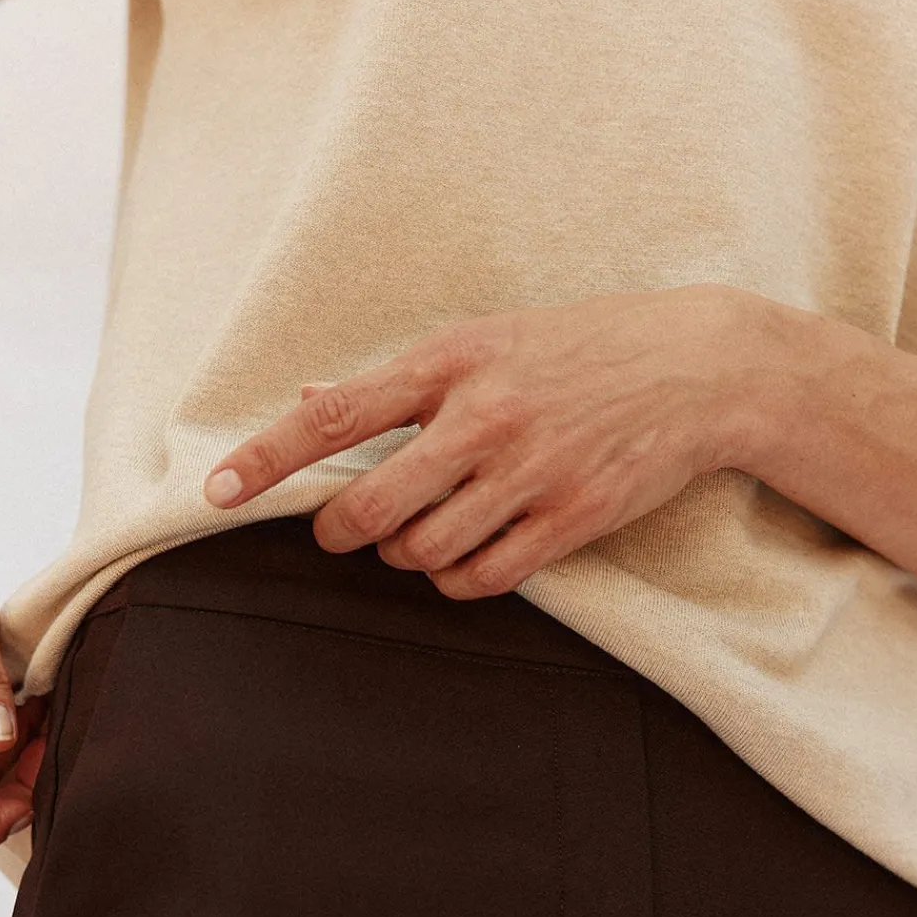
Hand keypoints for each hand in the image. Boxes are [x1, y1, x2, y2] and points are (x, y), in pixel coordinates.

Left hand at [202, 283, 750, 598]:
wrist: (700, 368)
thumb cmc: (585, 347)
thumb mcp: (492, 338)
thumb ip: (404, 378)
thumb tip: (310, 397)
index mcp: (452, 361)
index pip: (334, 414)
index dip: (267, 458)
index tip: (216, 491)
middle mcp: (483, 417)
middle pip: (369, 508)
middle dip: (344, 532)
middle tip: (349, 531)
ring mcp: (528, 472)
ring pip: (421, 552)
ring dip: (408, 556)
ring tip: (430, 530)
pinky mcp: (569, 519)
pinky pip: (480, 577)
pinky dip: (459, 579)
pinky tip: (469, 554)